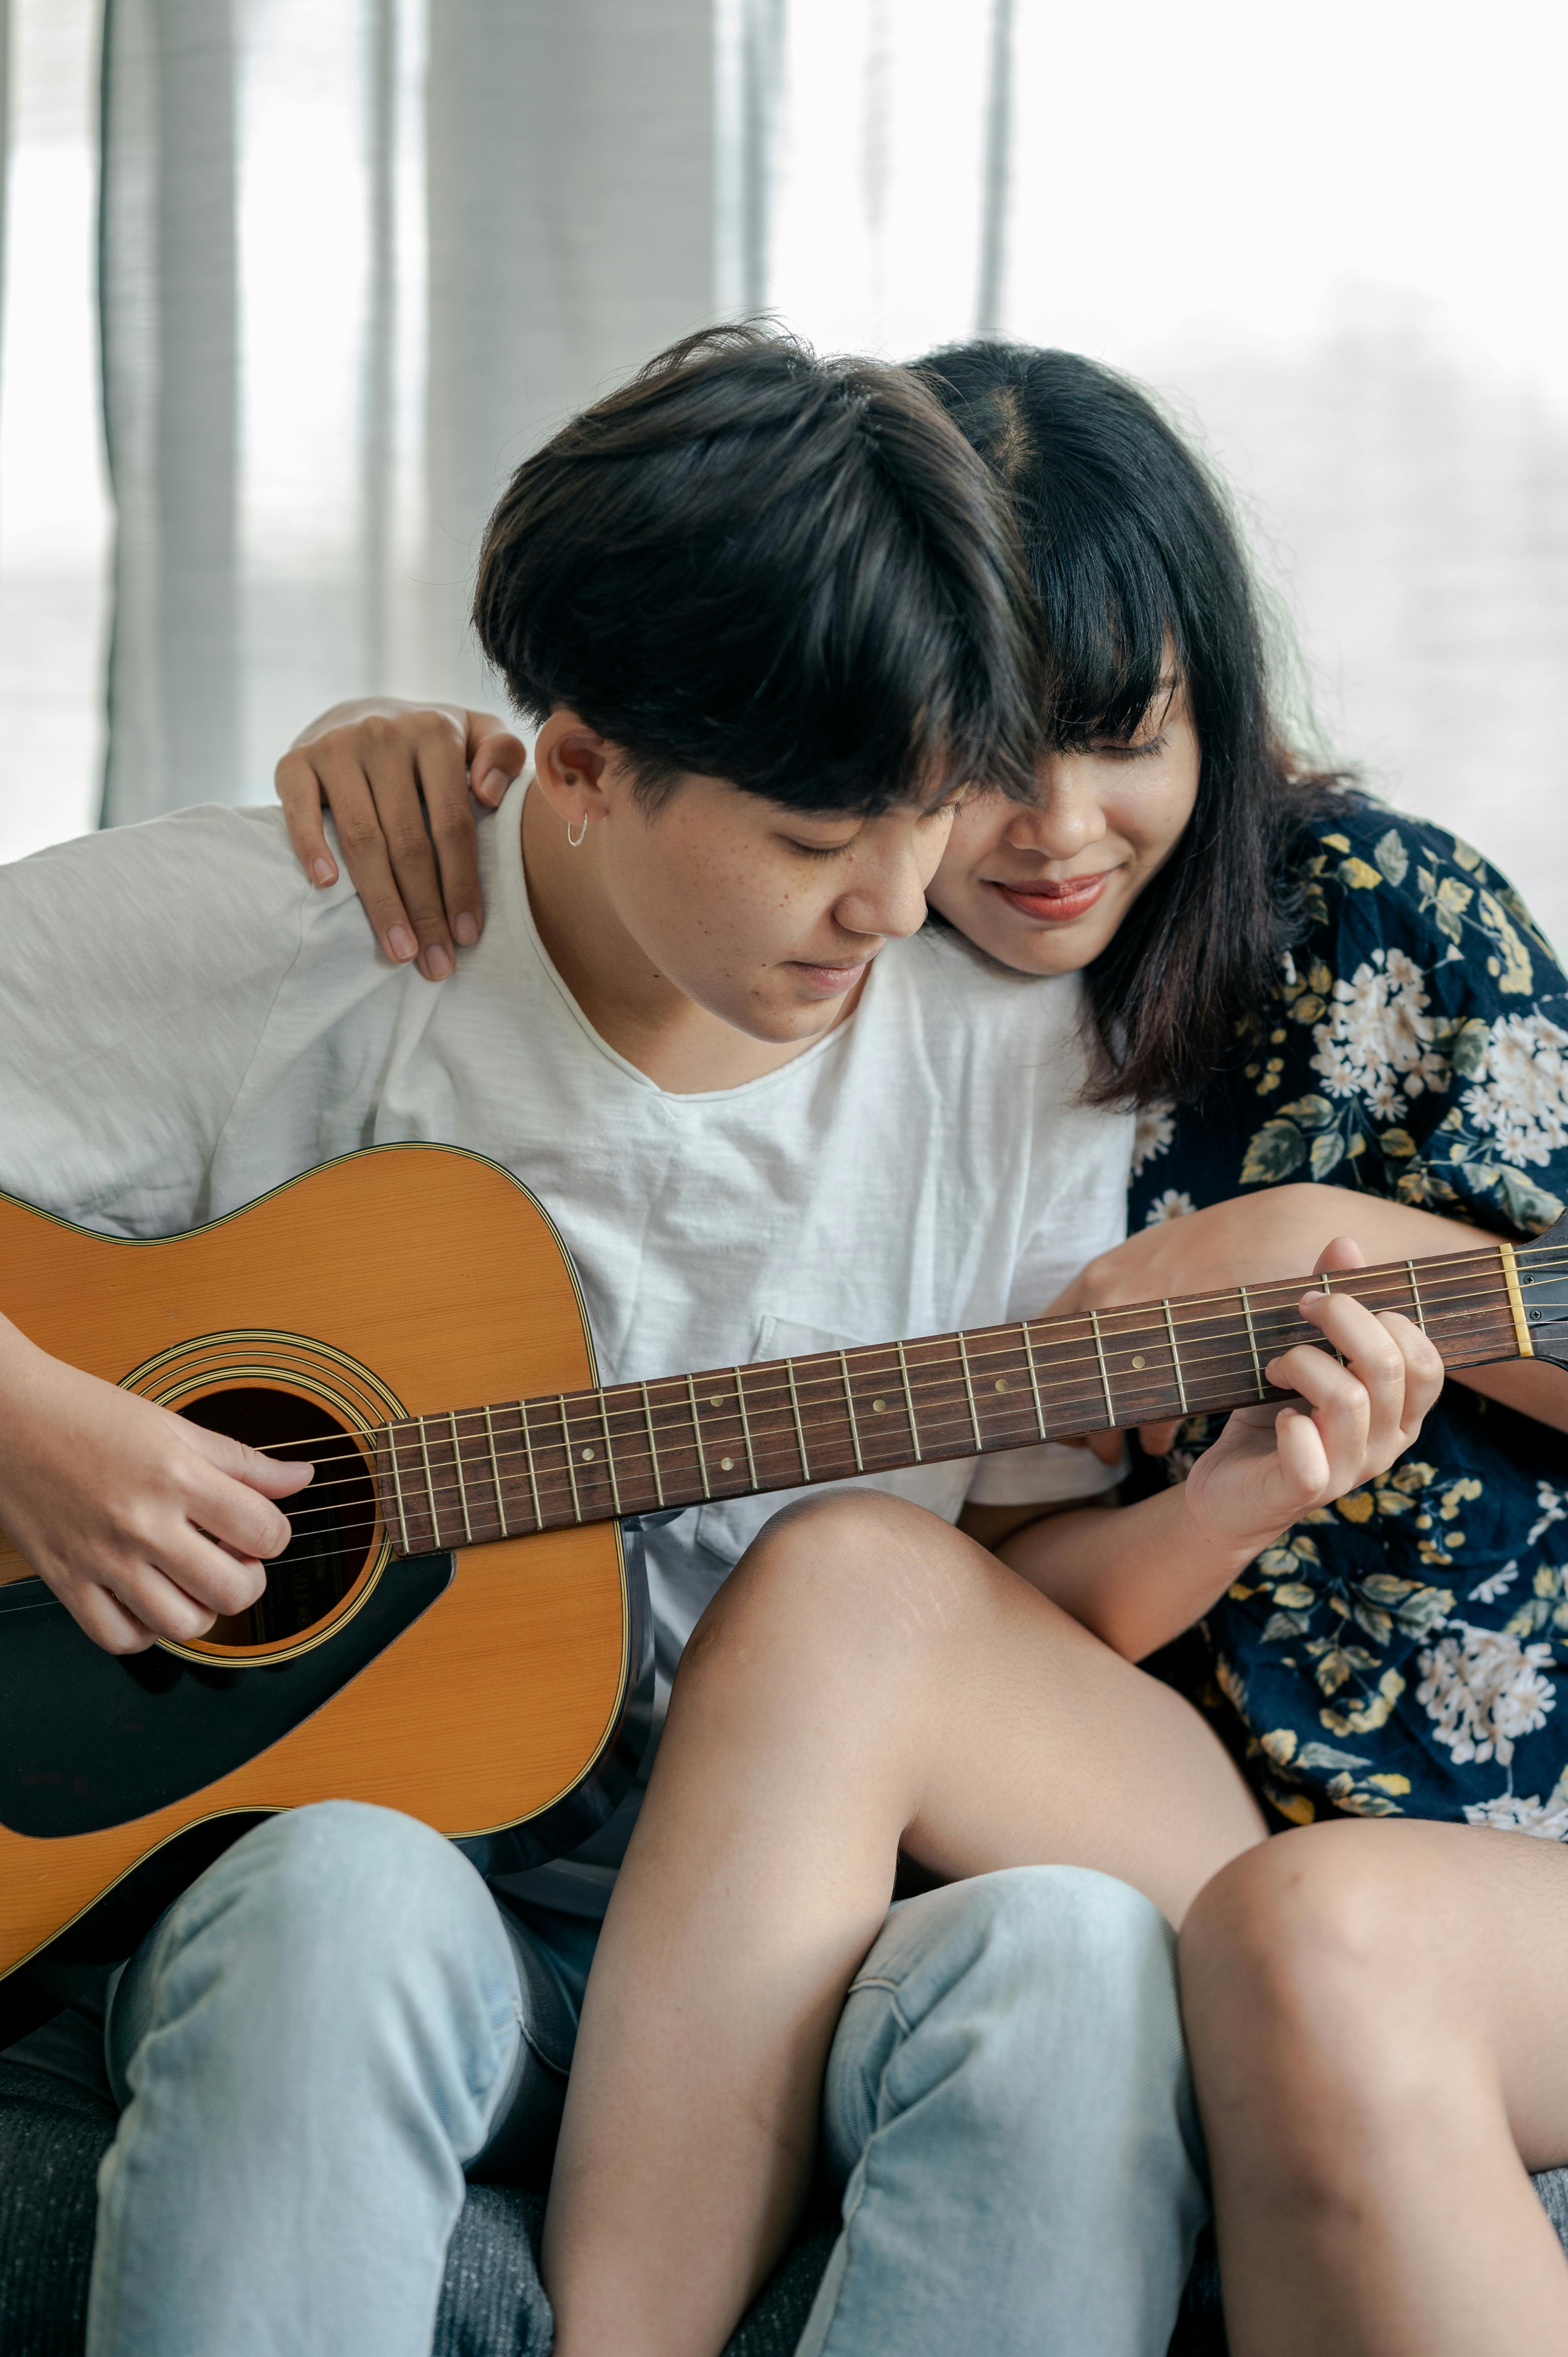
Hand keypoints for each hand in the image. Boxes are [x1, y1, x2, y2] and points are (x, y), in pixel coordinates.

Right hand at [0, 1325, 312, 1654]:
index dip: (273, 1535)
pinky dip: (144, 1632)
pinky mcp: (65, 1581)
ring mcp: (102, 1557)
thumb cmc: (88, 1414)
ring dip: (201, 1611)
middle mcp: (142, 1522)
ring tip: (191, 1582)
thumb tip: (303, 1478)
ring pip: (182, 1625)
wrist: (6, 1415)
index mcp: (176, 1475)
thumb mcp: (173, 1425)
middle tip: (231, 1560)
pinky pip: (119, 1638)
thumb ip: (242, 1461)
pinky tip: (147, 1601)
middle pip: (232, 1590)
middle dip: (247, 1581)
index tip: (256, 1527)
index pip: (264, 1531)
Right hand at [275, 699, 526, 980]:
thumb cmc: (429, 743)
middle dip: (425, 910)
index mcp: (434, 734)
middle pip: (408, 841)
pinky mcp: (294, 760)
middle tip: (436, 963)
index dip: (461, 884)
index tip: (468, 936)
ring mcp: (336, 747)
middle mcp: (384, 735)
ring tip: (398, 951)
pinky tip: (326, 886)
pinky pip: (300, 811)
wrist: (357, 713)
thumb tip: (490, 794)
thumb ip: (503, 752)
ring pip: (361, 838)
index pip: (453, 823)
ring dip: (380, 901)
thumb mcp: (477, 732)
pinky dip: (311, 847)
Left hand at [1054, 1182, 1496, 1458]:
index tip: (1325, 1296)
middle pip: (1390, 1367)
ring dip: (1303, 1364)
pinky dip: (1289, 1427)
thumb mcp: (1304, 1355)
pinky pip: (1310, 1458)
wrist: (1228, 1492)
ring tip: (1275, 1367)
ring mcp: (1350, 1472)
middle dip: (1343, 1320)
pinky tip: (1276, 1417)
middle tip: (1299, 1309)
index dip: (1383, 1315)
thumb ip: (1332, 1305)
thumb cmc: (1274, 1417)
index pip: (1426, 1360)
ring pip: (1350, 1401)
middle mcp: (1386, 1444)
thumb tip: (1346, 1244)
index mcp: (1399, 1412)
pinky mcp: (1305, 1492)